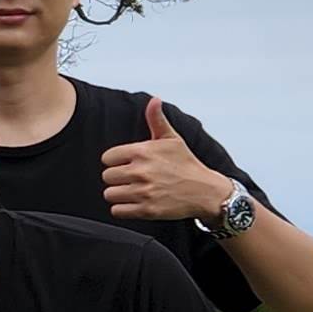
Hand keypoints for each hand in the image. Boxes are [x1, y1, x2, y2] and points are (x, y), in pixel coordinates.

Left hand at [98, 95, 230, 223]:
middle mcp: (141, 171)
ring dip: (118, 194)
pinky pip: (117, 211)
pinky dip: (123, 209)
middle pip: (107, 176)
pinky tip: (134, 203)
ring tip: (132, 191)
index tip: (126, 164)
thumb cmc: (186, 164)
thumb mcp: (172, 139)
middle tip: (131, 179)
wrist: (205, 191)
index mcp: (143, 151)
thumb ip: (157, 120)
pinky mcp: (147, 210)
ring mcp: (144, 192)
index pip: (107, 157)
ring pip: (110, 194)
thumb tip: (154, 100)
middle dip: (117, 178)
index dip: (115, 161)